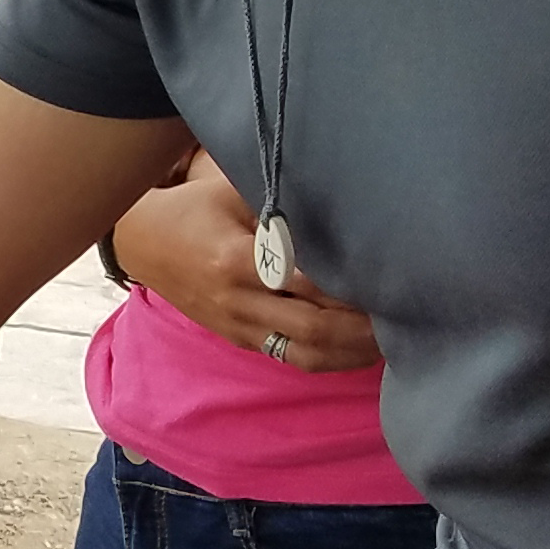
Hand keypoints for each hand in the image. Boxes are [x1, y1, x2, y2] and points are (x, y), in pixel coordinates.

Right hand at [109, 152, 383, 371]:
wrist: (142, 242)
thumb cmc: (195, 207)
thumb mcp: (232, 190)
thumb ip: (282, 202)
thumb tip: (345, 202)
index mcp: (237, 260)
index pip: (308, 283)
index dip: (352, 287)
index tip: (392, 279)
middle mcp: (238, 302)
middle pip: (313, 330)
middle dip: (364, 330)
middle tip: (407, 317)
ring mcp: (238, 327)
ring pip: (306, 356)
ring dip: (351, 353)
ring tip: (391, 339)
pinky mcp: (240, 340)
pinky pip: (291, 358)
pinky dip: (330, 357)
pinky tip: (360, 346)